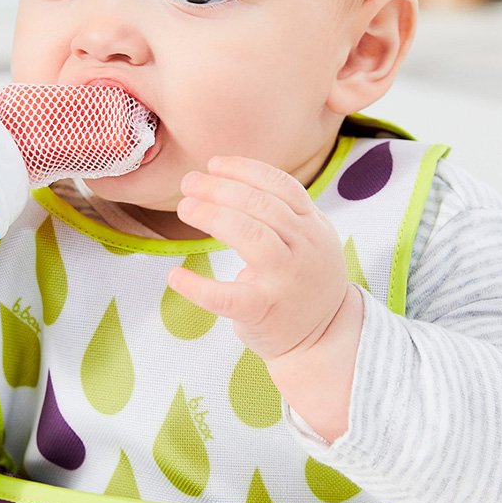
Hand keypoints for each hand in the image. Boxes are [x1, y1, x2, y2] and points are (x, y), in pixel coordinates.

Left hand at [168, 156, 349, 362]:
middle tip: (189, 183)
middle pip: (261, 205)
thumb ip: (280, 210)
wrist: (326, 337)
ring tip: (185, 207)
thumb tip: (224, 178)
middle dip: (220, 189)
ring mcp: (286, 279)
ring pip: (251, 236)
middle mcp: (305, 248)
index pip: (281, 185)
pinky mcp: (265, 311)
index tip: (213, 164)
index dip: (244, 170)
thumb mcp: (308, 238)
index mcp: (313, 225)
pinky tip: (175, 276)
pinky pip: (227, 297)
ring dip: (213, 216)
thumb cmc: (305, 280)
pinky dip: (198, 287)